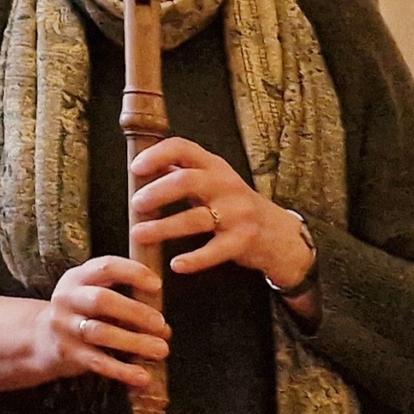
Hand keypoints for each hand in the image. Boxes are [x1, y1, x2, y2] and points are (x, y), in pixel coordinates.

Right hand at [33, 252, 167, 389]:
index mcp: (77, 278)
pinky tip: (143, 376)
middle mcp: (67, 298)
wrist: (41, 338)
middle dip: (135, 311)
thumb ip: (126, 303)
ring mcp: (65, 326)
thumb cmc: (81, 314)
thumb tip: (164, 327)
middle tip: (161, 324)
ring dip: (134, 342)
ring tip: (161, 349)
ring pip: (101, 333)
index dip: (132, 273)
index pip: (105, 268)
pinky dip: (122, 370)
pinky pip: (98, 362)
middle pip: (101, 300)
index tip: (157, 285)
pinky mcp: (67, 353)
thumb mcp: (93, 296)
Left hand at [131, 137, 312, 288]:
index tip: (134, 168)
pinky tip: (175, 265)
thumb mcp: (211, 180)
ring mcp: (237, 213)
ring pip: (194, 219)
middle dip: (156, 192)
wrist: (279, 233)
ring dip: (163, 227)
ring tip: (138, 234)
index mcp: (213, 165)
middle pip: (185, 181)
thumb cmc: (232, 203)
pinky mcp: (243, 241)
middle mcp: (226, 185)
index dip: (156, 155)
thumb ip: (179, 172)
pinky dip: (194, 259)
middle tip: (136, 204)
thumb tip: (138, 169)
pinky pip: (214, 251)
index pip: (182, 148)